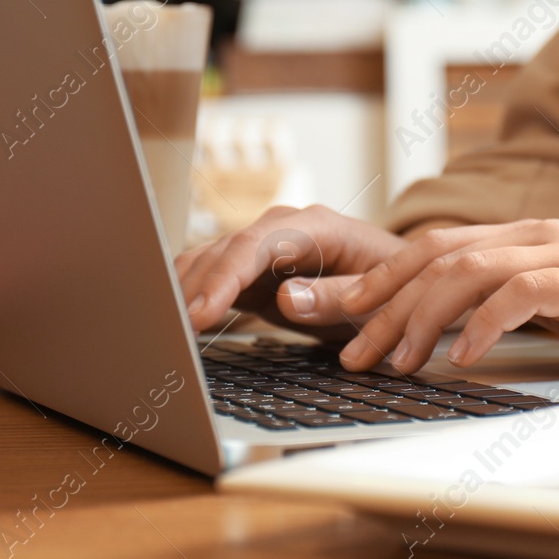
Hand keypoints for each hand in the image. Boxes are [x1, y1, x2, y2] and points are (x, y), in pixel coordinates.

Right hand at [175, 204, 405, 337]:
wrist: (397, 279)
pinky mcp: (253, 271)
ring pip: (209, 261)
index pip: (256, 245)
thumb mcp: (379, 297)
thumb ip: (337, 296)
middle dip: (192, 290)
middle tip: (167, 332)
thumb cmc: (394, 286)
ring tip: (160, 330)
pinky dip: (189, 296)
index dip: (224, 279)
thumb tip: (289, 298)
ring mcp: (263, 246)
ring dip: (183, 293)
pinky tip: (172, 321)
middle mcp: (281, 228)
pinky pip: (211, 277)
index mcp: (314, 226)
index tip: (200, 313)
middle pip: (224, 252)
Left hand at [335, 219, 558, 372]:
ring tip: (396, 360)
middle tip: (346, 344)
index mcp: (524, 236)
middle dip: (381, 299)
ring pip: (467, 270)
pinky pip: (522, 293)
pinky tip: (463, 356)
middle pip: (436, 255)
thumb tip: (457, 329)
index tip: (341, 311)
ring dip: (421, 317)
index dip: (382, 276)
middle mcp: (535, 234)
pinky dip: (485, 322)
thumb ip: (515, 298)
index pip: (434, 246)